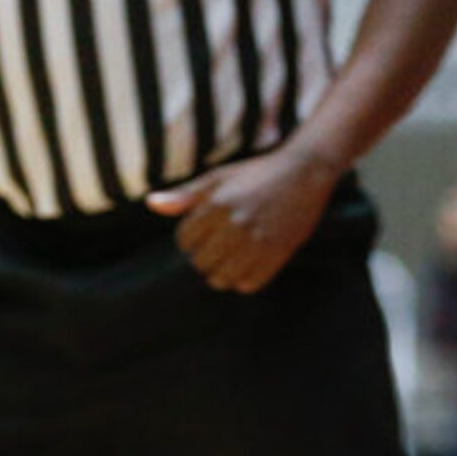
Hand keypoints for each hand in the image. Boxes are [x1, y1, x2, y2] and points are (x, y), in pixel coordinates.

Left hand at [147, 145, 340, 293]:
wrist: (305, 171)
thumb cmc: (257, 173)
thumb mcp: (219, 177)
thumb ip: (185, 195)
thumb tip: (151, 204)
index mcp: (217, 203)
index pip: (185, 241)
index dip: (190, 240)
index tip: (203, 235)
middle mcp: (235, 223)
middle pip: (201, 263)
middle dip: (205, 258)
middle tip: (218, 248)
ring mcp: (258, 240)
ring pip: (222, 279)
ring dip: (222, 274)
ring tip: (230, 261)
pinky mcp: (278, 253)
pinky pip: (249, 284)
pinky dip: (245, 280)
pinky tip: (249, 266)